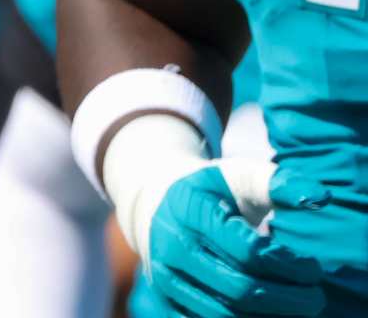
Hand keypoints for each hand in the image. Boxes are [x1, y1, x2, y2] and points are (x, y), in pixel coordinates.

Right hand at [144, 163, 325, 317]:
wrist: (159, 206)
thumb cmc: (214, 192)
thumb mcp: (241, 176)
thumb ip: (280, 184)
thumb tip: (319, 198)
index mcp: (189, 210)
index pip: (249, 251)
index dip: (289, 265)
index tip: (314, 268)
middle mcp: (170, 245)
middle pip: (239, 289)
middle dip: (287, 299)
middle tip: (315, 298)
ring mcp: (164, 276)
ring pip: (224, 314)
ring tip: (296, 308)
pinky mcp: (164, 301)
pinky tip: (268, 315)